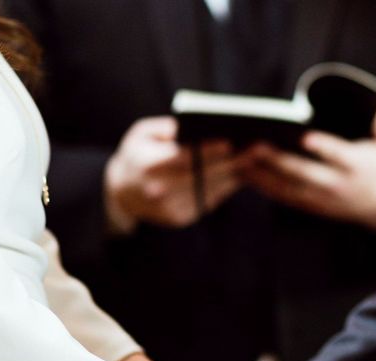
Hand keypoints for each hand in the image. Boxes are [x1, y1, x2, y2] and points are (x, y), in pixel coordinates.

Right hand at [104, 117, 241, 229]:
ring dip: (233, 176)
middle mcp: (157, 190)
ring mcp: (169, 208)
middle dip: (230, 163)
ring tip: (252, 161)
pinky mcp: (179, 219)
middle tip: (254, 151)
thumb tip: (198, 125)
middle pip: (201, 176)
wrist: (121, 191)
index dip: (208, 151)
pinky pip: (208, 201)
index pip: (183, 158)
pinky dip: (225, 188)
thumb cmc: (137, 154)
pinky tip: (239, 175)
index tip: (231, 142)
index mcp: (147, 164)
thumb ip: (168, 128)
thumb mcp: (142, 133)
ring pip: (209, 190)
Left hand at [239, 108, 375, 230]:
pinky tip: (246, 174)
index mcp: (356, 165)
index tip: (305, 137)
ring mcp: (322, 198)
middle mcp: (337, 184)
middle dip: (278, 160)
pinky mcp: (311, 205)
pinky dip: (264, 186)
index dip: (323, 146)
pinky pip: (284, 197)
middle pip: (304, 173)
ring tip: (241, 159)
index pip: (338, 155)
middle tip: (255, 145)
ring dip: (263, 174)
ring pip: (288, 187)